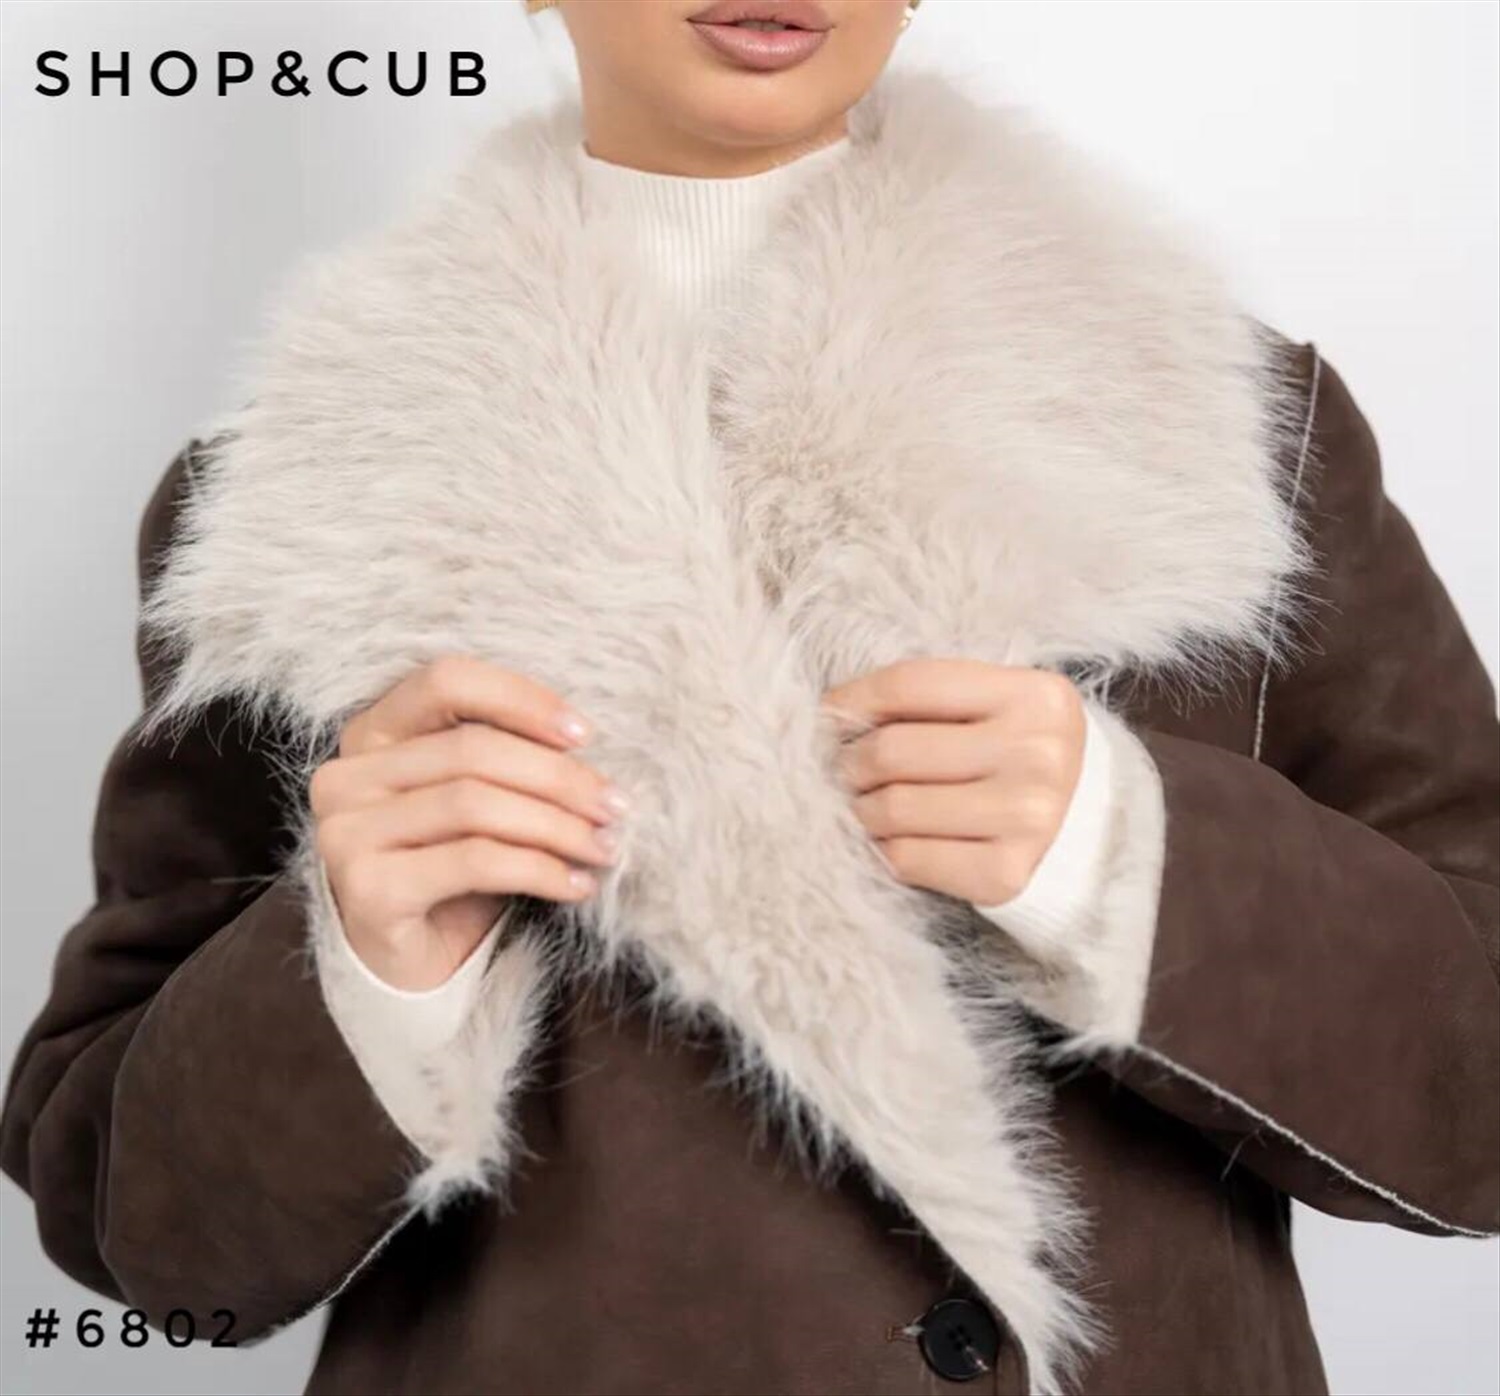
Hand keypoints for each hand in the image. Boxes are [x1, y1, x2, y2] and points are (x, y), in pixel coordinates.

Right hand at [309, 654, 628, 991]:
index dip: (520, 699)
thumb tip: (585, 744)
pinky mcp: (368, 890)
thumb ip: (507, 758)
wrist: (406, 964)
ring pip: (475, 805)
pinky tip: (576, 884)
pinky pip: (475, 862)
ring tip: (604, 847)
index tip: (584, 734)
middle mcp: (346, 777)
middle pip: (471, 750)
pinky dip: (539, 869)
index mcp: (371, 732)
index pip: (447, 681)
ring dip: (557, 826)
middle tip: (615, 805)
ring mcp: (346, 834)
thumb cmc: (450, 868)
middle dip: (558, 777)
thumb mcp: (477, 800)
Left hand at [822, 658, 1085, 905]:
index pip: (912, 684)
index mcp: (1035, 696)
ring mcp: (1026, 818)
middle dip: (851, 761)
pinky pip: (907, 858)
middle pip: (894, 750)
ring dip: (861, 808)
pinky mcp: (1005, 873)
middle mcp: (1037, 754)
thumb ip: (935, 699)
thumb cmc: (1019, 757)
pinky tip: (889, 838)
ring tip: (865, 804)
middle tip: (845, 768)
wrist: (1086, 834)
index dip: (854, 699)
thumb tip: (837, 713)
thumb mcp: (999, 706)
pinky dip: (882, 849)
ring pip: (893, 807)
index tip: (828, 713)